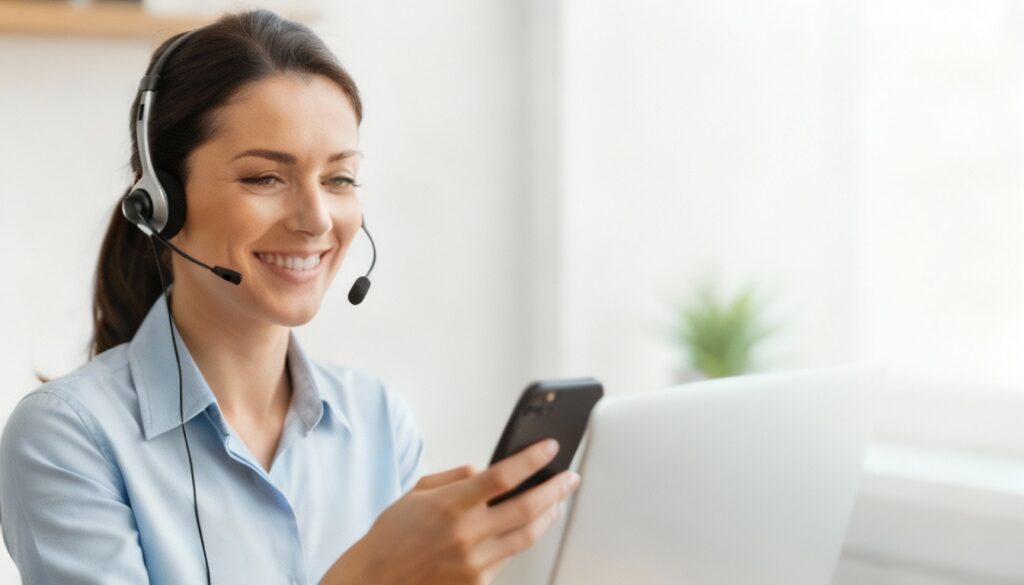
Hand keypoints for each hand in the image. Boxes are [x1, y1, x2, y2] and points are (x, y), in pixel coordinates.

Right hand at [323, 439, 579, 584]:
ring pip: (527, 536)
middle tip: (570, 477)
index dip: (532, 459)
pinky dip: (520, 540)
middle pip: (527, 507)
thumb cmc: (392, 536)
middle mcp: (466, 534)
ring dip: (548, 515)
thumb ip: (456, 478)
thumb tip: (486, 470)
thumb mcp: (417, 493)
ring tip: (557, 501)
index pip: (503, 476)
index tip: (550, 447)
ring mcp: (474, 562)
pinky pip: (509, 558)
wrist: (374, 582)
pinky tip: (526, 528)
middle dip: (556, 489)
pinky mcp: (477, 584)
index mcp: (450, 504)